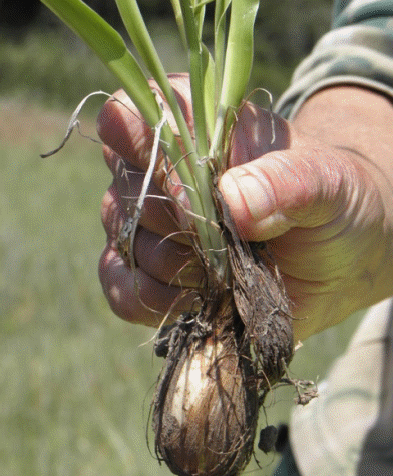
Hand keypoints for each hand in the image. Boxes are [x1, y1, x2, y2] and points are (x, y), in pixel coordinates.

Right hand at [97, 75, 392, 340]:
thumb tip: (230, 201)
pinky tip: (188, 300)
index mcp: (203, 130)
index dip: (139, 139)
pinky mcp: (159, 276)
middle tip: (226, 235)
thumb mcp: (328, 182)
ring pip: (124, 239)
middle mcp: (170, 175)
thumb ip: (285, 181)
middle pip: (124, 186)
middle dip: (171, 220)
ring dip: (170, 265)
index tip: (178, 181)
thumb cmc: (334, 204)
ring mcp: (159, 227)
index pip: (138, 112)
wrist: (341, 259)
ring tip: (224, 271)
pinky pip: (120, 287)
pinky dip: (145, 299)